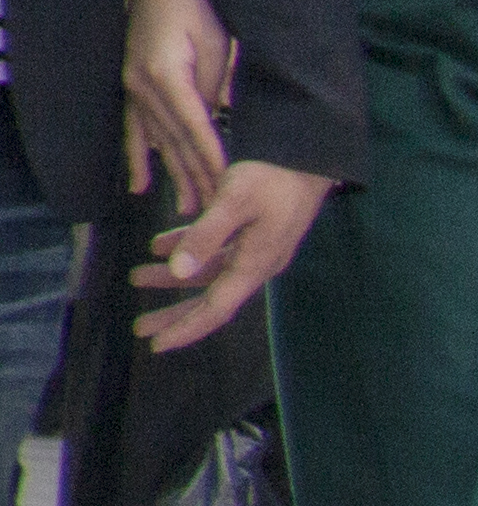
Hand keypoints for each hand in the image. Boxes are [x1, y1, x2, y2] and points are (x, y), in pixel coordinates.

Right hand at [120, 0, 240, 212]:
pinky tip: (141, 186)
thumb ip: (218, 86)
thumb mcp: (215, 45)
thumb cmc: (193, 6)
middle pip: (177, 143)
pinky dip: (140, 158)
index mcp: (169, 77)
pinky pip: (136, 131)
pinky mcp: (131, 87)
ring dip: (175, 177)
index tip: (229, 188)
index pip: (198, 129)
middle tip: (216, 215)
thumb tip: (228, 122)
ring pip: (159, 142)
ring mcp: (133, 89)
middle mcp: (145, 88)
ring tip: (188, 212)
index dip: (213, 160)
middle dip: (198, 179)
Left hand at [131, 161, 332, 355]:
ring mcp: (256, 252)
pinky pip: (217, 253)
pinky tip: (160, 246)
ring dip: (174, 278)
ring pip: (209, 275)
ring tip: (138, 277)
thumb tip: (177, 271)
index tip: (157, 345)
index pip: (216, 309)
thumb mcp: (234, 201)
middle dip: (176, 313)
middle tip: (141, 328)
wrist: (310, 160)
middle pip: (211, 300)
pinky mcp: (255, 236)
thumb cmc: (273, 177)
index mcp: (253, 265)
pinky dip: (189, 251)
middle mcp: (255, 266)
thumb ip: (205, 236)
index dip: (186, 329)